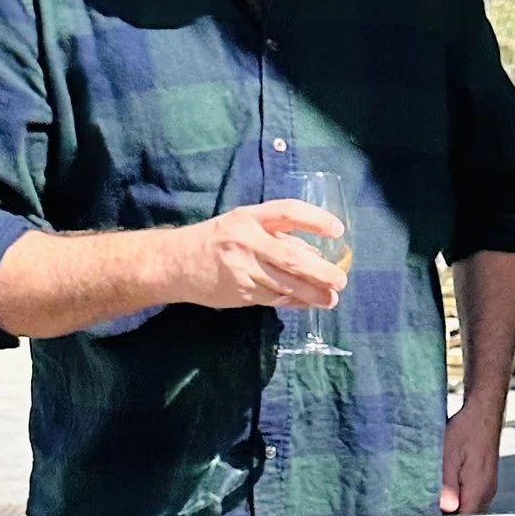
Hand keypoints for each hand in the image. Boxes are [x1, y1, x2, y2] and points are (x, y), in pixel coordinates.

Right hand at [170, 201, 344, 311]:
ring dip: (312, 293)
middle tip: (341, 279)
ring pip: (285, 284)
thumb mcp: (242, 225)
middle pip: (291, 256)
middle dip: (320, 271)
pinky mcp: (239, 292)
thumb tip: (316, 254)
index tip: (338, 230)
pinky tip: (308, 303)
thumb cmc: (215, 241)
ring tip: (331, 298)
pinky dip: (294, 301)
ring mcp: (241, 268)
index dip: (315, 219)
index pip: (288, 212)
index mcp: (248, 217)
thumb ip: (276, 235)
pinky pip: (274, 298)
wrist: (174, 264)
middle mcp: (245, 240)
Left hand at [438, 396, 501, 515]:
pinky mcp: (484, 482)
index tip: (426, 515)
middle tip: (426, 504)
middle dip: (446, 514)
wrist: (482, 413)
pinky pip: (471, 498)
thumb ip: (448, 484)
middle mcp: (487, 492)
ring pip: (468, 508)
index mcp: (479, 488)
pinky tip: (446, 485)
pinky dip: (458, 496)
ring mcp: (487, 488)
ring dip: (452, 505)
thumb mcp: (449, 455)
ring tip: (435, 493)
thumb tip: (446, 507)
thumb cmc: (467, 429)